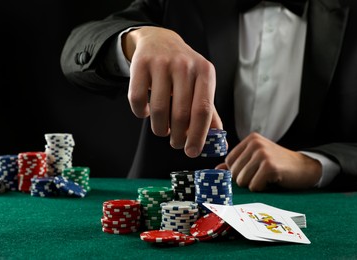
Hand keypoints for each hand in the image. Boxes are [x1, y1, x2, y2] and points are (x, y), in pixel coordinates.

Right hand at [122, 26, 222, 157]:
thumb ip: (209, 112)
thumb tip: (219, 144)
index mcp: (205, 72)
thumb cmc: (184, 70)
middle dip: (177, 137)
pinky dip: (140, 113)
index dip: (197, 136)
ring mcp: (161, 63)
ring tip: (162, 130)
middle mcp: (185, 65)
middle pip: (181, 114)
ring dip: (159, 129)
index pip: (203, 111)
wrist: (159, 40)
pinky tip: (145, 111)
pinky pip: (137, 99)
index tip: (191, 152)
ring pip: (158, 110)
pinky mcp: (140, 64)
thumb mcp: (201, 84)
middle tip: (175, 143)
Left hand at [216, 133, 321, 190]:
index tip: (252, 171)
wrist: (305, 168)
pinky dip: (262, 188)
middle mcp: (255, 143)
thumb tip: (217, 169)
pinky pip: (254, 186)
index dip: (237, 172)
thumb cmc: (278, 164)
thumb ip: (237, 163)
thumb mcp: (256, 159)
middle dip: (246, 180)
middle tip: (261, 175)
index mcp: (250, 139)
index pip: (229, 161)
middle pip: (234, 172)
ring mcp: (263, 154)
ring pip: (242, 180)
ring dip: (254, 184)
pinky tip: (272, 181)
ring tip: (266, 177)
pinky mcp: (270, 166)